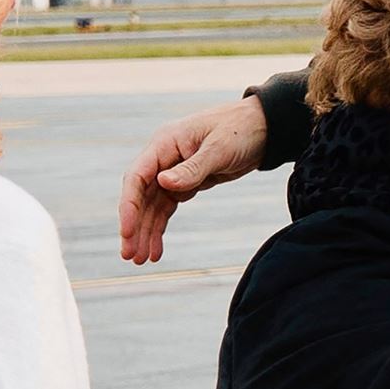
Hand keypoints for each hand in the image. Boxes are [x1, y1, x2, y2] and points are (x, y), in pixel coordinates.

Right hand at [117, 96, 267, 263]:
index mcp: (164, 143)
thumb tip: (163, 183)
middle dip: (134, 226)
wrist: (263, 127)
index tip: (126, 232)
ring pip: (152, 207)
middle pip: (140, 196)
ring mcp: (173, 171)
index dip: (129, 206)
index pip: (137, 178)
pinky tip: (157, 249)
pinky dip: (160, 228)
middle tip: (130, 256)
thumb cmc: (240, 131)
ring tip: (141, 260)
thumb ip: (192, 168)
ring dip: (146, 232)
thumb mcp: (219, 149)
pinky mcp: (187, 183)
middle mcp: (163, 158)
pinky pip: (167, 208)